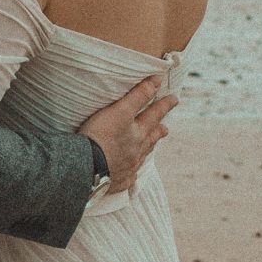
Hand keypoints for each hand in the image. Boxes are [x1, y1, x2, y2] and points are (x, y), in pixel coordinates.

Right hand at [75, 75, 177, 193]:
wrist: (86, 167)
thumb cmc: (101, 136)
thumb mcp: (119, 111)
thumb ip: (138, 95)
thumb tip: (156, 80)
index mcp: (138, 133)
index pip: (155, 114)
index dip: (164, 105)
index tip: (174, 99)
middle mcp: (137, 151)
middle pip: (151, 139)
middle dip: (158, 132)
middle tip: (166, 129)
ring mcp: (129, 167)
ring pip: (141, 157)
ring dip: (146, 150)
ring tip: (149, 148)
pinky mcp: (118, 181)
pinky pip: (127, 177)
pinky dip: (130, 173)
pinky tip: (129, 173)